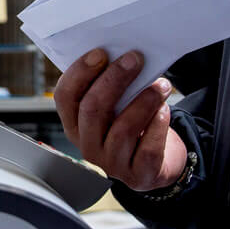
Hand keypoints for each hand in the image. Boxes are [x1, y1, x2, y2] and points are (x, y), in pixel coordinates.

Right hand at [53, 49, 188, 191]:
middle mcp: (87, 146)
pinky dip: (158, 125)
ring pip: (123, 129)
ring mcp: (112, 164)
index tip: (101, 52)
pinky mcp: (138, 175)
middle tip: (135, 59)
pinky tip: (164, 110)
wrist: (156, 163)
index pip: (65, 97)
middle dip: (114, 79)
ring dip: (143, 101)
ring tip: (161, 85)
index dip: (80, 73)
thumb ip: (110, 87)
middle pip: (93, 109)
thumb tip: (123, 55)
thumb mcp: (115, 108)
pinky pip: (147, 149)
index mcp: (74, 124)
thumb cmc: (132, 124)